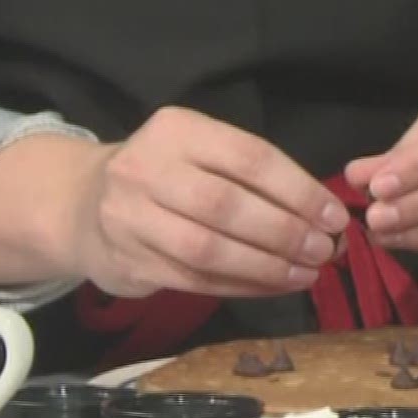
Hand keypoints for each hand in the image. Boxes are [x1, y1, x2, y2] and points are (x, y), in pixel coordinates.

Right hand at [64, 108, 348, 298]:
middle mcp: (147, 168)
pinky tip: (273, 287)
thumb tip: (326, 217)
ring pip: (209, 249)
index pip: (249, 157)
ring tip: (306, 275)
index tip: (335, 217)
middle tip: (324, 251)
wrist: (82, 206)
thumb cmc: (163, 178)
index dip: (299, 190)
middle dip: (285, 232)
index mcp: (177, 130)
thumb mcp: (199, 153)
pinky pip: (196, 280)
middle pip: (228, 206)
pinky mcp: (130, 261)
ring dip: (266, 266)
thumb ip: (254, 178)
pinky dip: (243, 287)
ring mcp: (131, 218)